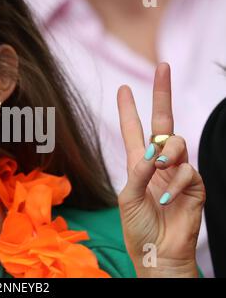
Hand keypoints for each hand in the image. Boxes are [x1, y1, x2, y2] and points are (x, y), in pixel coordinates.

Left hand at [117, 63, 204, 277]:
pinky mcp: (195, 184)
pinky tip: (168, 200)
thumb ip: (137, 171)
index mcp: (138, 163)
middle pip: (163, 122)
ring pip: (178, 143)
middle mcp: (158, 162)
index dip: (129, 109)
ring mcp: (178, 171)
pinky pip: (188, 171)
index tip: (123, 89)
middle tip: (162, 66)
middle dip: (162, 94)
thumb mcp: (127, 196)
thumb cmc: (137, 226)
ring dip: (168, 152)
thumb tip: (151, 150)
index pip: (134, 130)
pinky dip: (177, 183)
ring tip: (159, 168)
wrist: (157, 252)